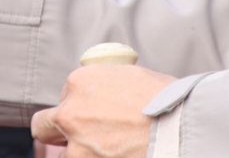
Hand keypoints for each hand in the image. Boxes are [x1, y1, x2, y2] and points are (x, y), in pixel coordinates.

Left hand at [29, 66, 177, 157]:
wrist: (184, 128)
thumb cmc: (170, 102)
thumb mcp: (133, 78)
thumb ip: (108, 88)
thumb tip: (108, 99)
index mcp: (80, 81)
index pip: (65, 98)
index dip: (79, 109)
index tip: (92, 117)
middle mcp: (71, 112)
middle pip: (44, 127)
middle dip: (58, 133)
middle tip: (81, 138)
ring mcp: (77, 145)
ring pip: (64, 154)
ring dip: (80, 152)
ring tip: (110, 150)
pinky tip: (117, 156)